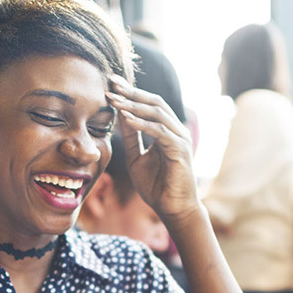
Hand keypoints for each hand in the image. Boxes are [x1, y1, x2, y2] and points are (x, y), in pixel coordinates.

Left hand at [106, 75, 200, 227]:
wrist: (172, 209)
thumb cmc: (156, 186)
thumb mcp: (136, 157)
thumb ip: (130, 137)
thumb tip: (120, 114)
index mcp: (167, 130)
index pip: (149, 104)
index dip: (131, 92)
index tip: (111, 83)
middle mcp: (176, 130)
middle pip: (155, 102)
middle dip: (132, 92)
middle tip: (111, 83)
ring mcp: (180, 139)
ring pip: (157, 113)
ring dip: (134, 105)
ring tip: (114, 100)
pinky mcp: (180, 150)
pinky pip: (160, 131)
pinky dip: (143, 124)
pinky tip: (127, 119)